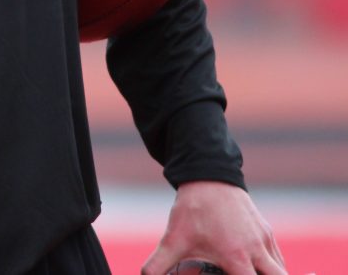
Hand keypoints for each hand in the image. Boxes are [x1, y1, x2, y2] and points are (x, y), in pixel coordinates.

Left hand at [141, 181, 286, 274]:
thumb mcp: (173, 239)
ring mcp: (264, 240)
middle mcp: (256, 251)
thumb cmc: (193, 208)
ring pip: (282, 272)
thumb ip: (157, 265)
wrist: (208, 174)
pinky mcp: (266, 232)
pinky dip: (275, 270)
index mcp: (236, 257)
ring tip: (252, 274)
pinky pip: (279, 259)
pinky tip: (259, 273)